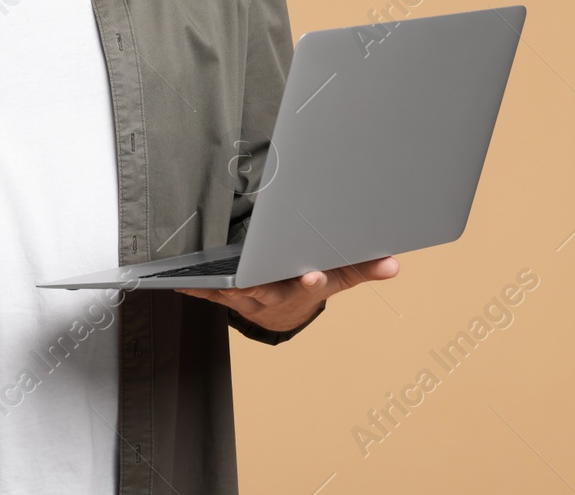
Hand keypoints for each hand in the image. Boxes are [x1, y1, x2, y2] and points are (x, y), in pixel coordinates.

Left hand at [174, 255, 399, 332]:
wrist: (283, 311)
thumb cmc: (309, 283)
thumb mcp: (338, 277)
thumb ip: (363, 268)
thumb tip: (394, 264)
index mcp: (302, 287)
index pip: (312, 286)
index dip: (312, 282)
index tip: (313, 275)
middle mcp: (275, 296)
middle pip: (266, 290)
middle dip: (256, 283)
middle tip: (245, 278)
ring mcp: (249, 298)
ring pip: (234, 293)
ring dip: (221, 287)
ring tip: (208, 279)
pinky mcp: (227, 296)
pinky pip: (210, 292)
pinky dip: (196, 287)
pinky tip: (180, 281)